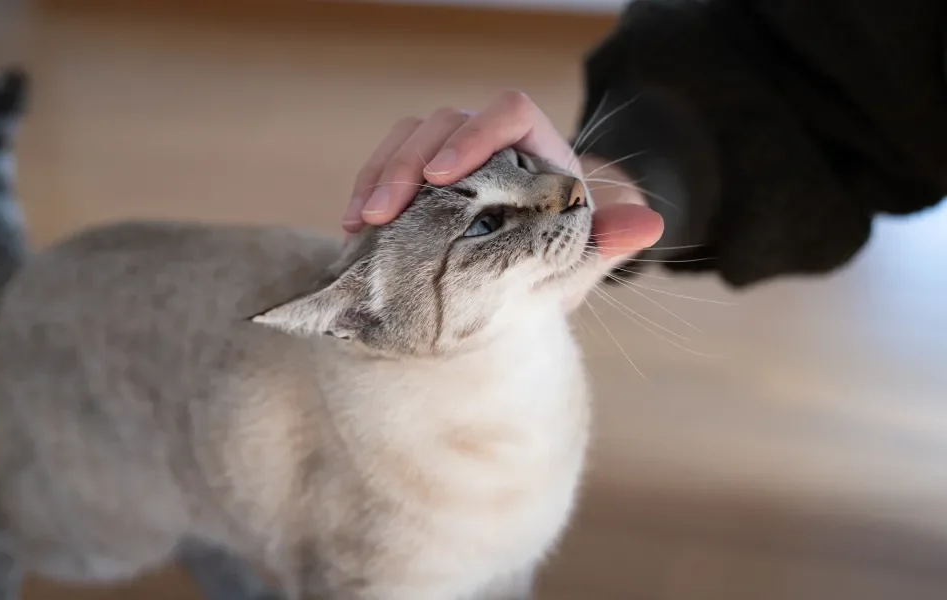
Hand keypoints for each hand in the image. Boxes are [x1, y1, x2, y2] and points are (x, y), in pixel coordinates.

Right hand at [342, 91, 662, 257]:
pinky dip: (368, 189)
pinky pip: (389, 163)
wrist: (528, 277)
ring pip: (409, 137)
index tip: (444, 178)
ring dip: (380, 175)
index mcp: (537, 149)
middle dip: (409, 164)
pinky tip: (353, 227)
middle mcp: (493, 143)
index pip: (509, 110)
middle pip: (446, 122)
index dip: (475, 135)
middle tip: (383, 214)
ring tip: (362, 223)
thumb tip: (649, 226)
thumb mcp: (579, 258)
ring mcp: (453, 156)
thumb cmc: (558, 260)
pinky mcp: (423, 178)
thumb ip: (607, 242)